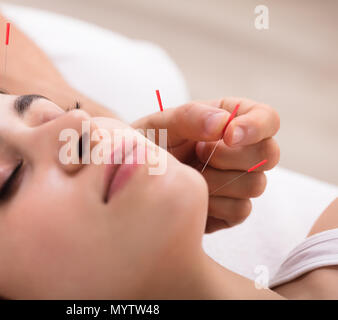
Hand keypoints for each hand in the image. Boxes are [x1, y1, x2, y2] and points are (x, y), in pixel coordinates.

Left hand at [131, 97, 279, 232]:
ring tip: (189, 175)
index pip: (266, 118)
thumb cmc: (147, 147)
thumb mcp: (161, 125)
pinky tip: (194, 197)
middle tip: (197, 154)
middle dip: (232, 156)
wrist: (133, 183)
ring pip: (256, 184)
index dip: (256, 127)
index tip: (229, 136)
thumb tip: (224, 124)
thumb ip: (191, 117)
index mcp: (230, 120)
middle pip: (269, 154)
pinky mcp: (232, 209)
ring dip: (217, 181)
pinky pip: (240, 210)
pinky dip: (213, 205)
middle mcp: (241, 151)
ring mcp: (239, 181)